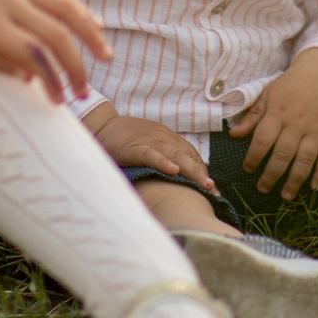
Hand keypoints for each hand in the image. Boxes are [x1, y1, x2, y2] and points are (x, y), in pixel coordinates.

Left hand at [0, 0, 110, 99]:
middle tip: (83, 92)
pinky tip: (92, 23)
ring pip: (66, 8)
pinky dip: (78, 7)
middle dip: (76, 67)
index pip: (34, 56)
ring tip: (106, 57)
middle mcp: (9, 1)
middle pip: (57, 35)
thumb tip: (28, 77)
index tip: (60, 101)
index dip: (54, 81)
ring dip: (90, 35)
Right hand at [92, 114, 216, 193]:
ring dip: (192, 170)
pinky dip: (163, 162)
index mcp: (169, 139)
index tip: (212, 191)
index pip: (192, 155)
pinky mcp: (135, 146)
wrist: (103, 126)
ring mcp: (150, 141)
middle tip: (214, 191)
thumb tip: (180, 180)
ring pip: (175, 155)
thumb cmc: (127, 141)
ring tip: (204, 185)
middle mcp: (164, 138)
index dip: (202, 172)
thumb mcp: (151, 147)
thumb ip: (164, 159)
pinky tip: (173, 172)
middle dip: (203, 174)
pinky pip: (151, 154)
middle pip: (189, 156)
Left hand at [227, 52, 317, 199]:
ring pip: (306, 158)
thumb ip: (252, 116)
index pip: (263, 139)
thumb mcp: (266, 94)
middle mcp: (296, 122)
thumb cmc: (289, 86)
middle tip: (263, 189)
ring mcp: (316, 128)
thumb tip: (233, 135)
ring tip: (286, 195)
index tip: (247, 169)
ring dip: (296, 179)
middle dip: (272, 175)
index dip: (254, 157)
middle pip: (283, 154)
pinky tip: (315, 187)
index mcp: (277, 113)